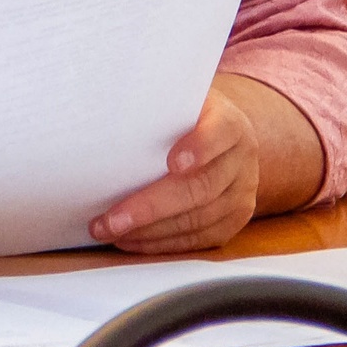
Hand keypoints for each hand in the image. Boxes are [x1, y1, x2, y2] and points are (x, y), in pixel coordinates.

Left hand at [90, 89, 258, 254]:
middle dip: (151, 207)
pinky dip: (163, 243)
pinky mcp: (235, 220)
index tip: (173, 162)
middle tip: (112, 220)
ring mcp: (242, 192)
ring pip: (198, 219)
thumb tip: (104, 117)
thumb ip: (154, 110)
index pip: (220, 133)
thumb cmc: (184, 119)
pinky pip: (199, 239)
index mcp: (229, 123)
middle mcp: (242, 159)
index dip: (199, 147)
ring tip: (110, 231)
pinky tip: (132, 240)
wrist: (221, 138)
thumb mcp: (176, 103)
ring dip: (150, 231)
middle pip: (201, 187)